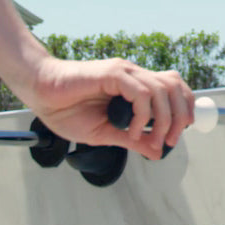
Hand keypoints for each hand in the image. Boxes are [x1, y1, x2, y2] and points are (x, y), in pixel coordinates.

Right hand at [27, 57, 193, 160]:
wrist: (41, 96)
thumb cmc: (67, 111)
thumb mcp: (106, 133)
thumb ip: (132, 140)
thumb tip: (158, 152)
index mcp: (134, 86)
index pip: (173, 88)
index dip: (183, 108)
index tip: (179, 133)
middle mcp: (133, 75)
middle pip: (174, 87)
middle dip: (179, 116)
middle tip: (169, 141)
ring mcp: (124, 72)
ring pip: (161, 89)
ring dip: (163, 120)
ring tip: (153, 140)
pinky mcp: (112, 73)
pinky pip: (140, 92)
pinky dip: (142, 114)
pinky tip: (130, 129)